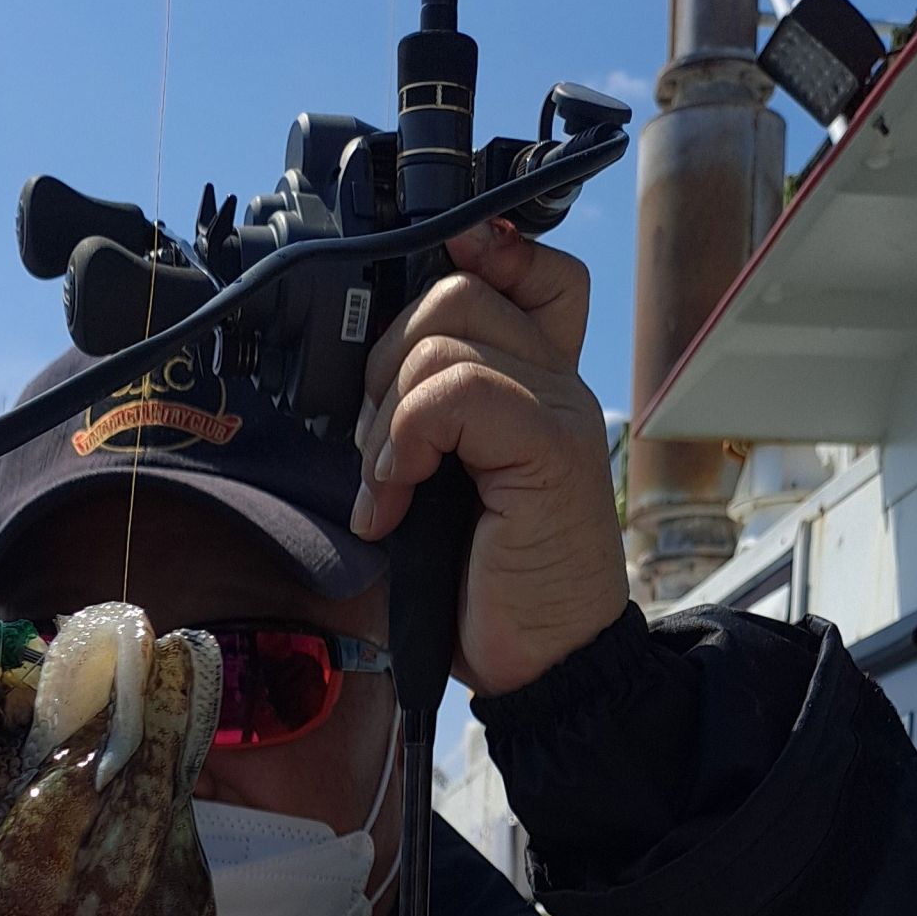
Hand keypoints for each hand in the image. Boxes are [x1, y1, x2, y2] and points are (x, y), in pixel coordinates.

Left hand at [349, 221, 629, 697]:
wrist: (546, 662)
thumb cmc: (492, 585)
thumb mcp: (441, 486)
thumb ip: (423, 419)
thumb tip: (357, 377)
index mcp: (536, 380)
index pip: (521, 263)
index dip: (470, 253)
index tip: (411, 315)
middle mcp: (556, 379)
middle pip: (454, 291)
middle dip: (386, 367)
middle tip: (384, 455)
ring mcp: (559, 405)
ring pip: (442, 339)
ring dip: (387, 423)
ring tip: (392, 495)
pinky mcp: (550, 445)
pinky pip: (452, 394)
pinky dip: (404, 446)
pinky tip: (401, 506)